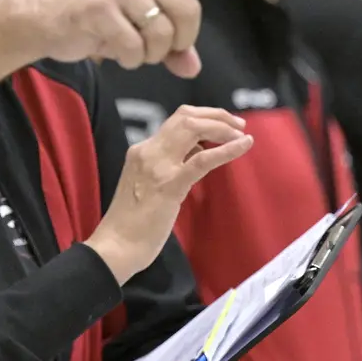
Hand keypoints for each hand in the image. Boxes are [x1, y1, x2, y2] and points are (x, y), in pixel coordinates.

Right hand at [35, 0, 247, 75]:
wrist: (50, 23)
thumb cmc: (98, 26)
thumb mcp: (139, 35)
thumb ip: (171, 48)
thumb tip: (192, 67)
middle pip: (188, 14)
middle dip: (177, 43)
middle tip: (157, 51)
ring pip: (161, 34)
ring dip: (149, 56)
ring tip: (130, 51)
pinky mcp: (99, 8)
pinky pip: (133, 47)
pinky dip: (128, 60)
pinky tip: (113, 52)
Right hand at [90, 105, 252, 282]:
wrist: (116, 244)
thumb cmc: (131, 222)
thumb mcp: (147, 183)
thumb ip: (167, 165)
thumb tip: (196, 152)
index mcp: (141, 151)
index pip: (176, 121)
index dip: (204, 117)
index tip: (224, 124)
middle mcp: (147, 151)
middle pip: (186, 117)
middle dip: (217, 116)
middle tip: (239, 125)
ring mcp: (158, 166)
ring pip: (193, 129)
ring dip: (222, 128)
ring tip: (242, 135)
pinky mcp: (170, 185)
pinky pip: (202, 159)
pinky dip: (227, 150)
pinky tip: (244, 145)